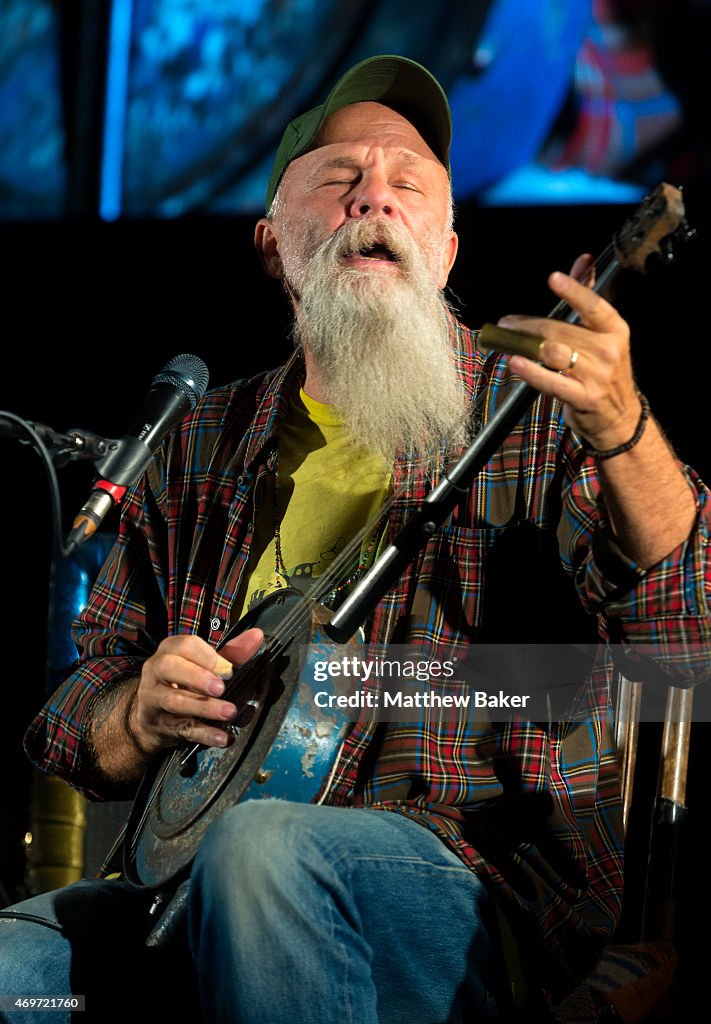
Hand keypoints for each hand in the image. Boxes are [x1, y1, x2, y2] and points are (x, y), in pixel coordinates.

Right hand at [130, 628, 263, 753]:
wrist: (153, 714)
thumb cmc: (184, 680)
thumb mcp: (205, 663)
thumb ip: (231, 652)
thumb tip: (257, 636)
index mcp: (171, 649)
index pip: (186, 645)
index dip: (208, 657)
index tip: (228, 670)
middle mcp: (156, 669)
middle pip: (170, 667)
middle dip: (197, 677)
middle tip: (221, 688)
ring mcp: (153, 697)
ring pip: (174, 700)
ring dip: (204, 707)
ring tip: (229, 712)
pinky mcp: (158, 723)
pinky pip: (182, 728)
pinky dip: (204, 734)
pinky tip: (223, 737)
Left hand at [500, 259, 641, 450]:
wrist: (619, 417)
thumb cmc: (604, 371)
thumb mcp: (604, 335)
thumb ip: (588, 299)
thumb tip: (584, 261)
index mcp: (615, 330)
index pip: (594, 306)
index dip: (574, 291)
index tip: (554, 278)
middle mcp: (608, 350)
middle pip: (560, 330)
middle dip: (528, 324)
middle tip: (506, 323)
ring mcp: (597, 376)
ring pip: (552, 352)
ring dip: (523, 345)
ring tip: (505, 340)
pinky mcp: (584, 397)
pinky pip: (552, 381)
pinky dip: (531, 371)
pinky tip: (515, 363)